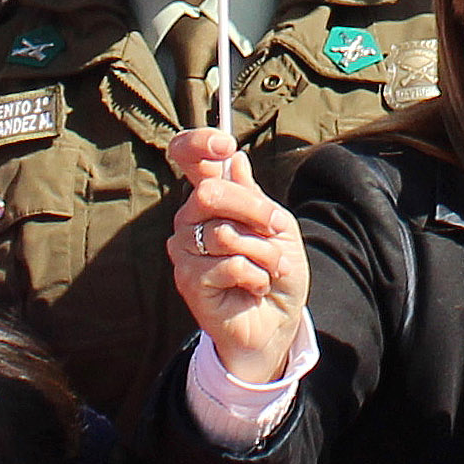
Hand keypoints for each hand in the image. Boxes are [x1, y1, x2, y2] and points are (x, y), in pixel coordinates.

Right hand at [167, 130, 311, 388]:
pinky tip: (257, 286)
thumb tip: (236, 160)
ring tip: (271, 268)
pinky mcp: (187, 280)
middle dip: (254, 209)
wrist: (277, 321)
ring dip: (263, 252)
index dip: (198, 143)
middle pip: (209, 192)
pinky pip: (230, 264)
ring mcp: (185, 250)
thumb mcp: (278, 226)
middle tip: (277, 228)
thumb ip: (255, 196)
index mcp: (211, 198)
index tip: (225, 145)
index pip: (188, 158)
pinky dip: (256, 275)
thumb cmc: (276, 270)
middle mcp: (190, 219)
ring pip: (225, 234)